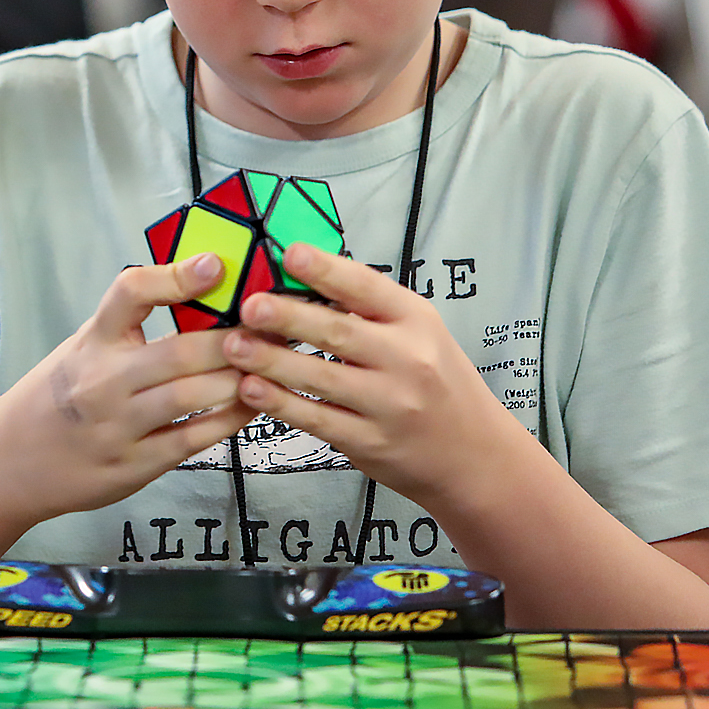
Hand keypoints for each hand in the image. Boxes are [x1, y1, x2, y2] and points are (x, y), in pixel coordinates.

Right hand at [0, 253, 256, 549]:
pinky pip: (193, 439)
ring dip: (239, 378)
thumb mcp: (83, 349)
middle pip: (179, 350)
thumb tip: (203, 290)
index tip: (215, 265)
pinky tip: (253, 402)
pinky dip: (229, 419)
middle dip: (235, 336)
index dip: (174, 277)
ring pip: (192, 396)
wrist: (9, 463)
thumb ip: (131, 327)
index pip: (130, 294)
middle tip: (274, 324)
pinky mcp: (133, 465)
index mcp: (91, 341)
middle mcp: (102, 381)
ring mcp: (117, 426)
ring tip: (272, 362)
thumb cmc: (59, 397)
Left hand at [224, 243, 534, 510]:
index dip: (327, 270)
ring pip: (321, 378)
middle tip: (249, 305)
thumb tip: (301, 278)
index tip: (289, 253)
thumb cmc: (437, 382)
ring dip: (272, 360)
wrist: (474, 455)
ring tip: (234, 345)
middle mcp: (406, 358)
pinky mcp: (370, 442)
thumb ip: (369, 310)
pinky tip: (251, 389)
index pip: (367, 287)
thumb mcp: (419, 333)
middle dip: (289, 316)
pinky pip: (317, 418)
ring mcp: (389, 404)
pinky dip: (281, 403)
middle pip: (339, 332)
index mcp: (416, 320)